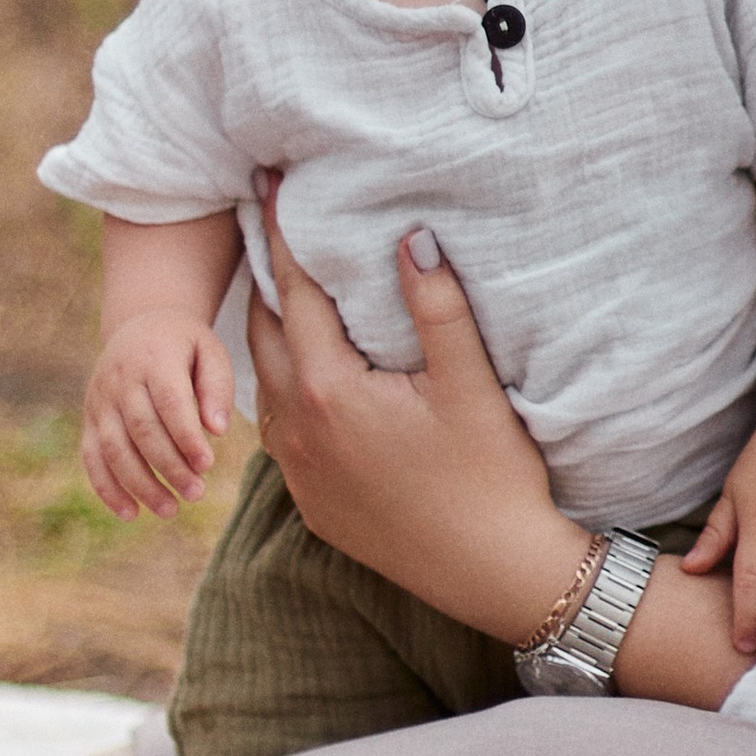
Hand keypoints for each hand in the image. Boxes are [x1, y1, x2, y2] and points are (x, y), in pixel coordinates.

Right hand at [82, 310, 231, 519]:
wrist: (140, 327)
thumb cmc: (185, 346)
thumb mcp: (210, 351)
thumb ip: (218, 386)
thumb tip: (217, 430)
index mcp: (155, 357)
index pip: (169, 401)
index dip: (186, 436)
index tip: (207, 465)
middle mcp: (121, 379)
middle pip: (142, 430)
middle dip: (169, 466)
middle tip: (196, 493)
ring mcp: (100, 401)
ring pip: (115, 449)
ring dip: (141, 485)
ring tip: (171, 510)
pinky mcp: (90, 420)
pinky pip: (92, 458)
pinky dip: (108, 489)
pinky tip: (131, 513)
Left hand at [246, 204, 578, 643]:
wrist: (491, 572)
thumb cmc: (490, 474)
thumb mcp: (470, 384)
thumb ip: (437, 307)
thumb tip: (409, 235)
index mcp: (331, 393)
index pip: (295, 292)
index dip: (283, 233)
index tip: (269, 183)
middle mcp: (298, 431)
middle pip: (265, 332)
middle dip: (266, 274)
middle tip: (266, 220)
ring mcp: (300, 471)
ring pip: (267, 381)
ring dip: (273, 329)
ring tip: (283, 284)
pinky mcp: (312, 501)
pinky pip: (282, 426)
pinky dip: (285, 382)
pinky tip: (308, 368)